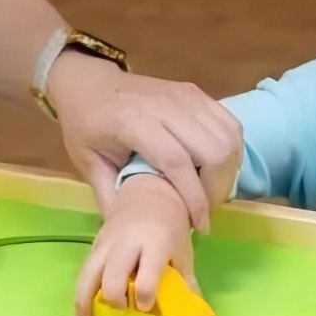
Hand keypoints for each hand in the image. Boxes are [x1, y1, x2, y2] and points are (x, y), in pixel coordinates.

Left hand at [50, 53, 242, 230]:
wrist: (90, 82)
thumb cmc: (85, 124)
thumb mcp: (87, 163)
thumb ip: (111, 198)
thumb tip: (134, 234)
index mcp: (133, 121)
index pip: (177, 161)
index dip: (194, 198)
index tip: (198, 226)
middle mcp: (166, 104)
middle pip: (214, 150)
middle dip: (216, 188)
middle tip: (202, 209)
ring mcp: (186, 95)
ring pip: (229, 137)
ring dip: (227, 171)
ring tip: (208, 191)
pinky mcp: (197, 93)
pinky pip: (230, 125)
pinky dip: (230, 151)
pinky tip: (215, 169)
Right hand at [73, 176, 195, 315]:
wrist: (149, 193)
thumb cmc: (171, 226)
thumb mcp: (183, 250)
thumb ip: (186, 281)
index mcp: (154, 243)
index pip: (146, 275)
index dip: (145, 296)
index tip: (145, 308)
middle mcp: (127, 243)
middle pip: (112, 276)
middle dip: (115, 299)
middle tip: (122, 312)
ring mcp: (107, 242)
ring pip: (90, 272)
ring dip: (85, 299)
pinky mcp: (96, 243)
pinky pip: (85, 268)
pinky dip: (81, 290)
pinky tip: (82, 310)